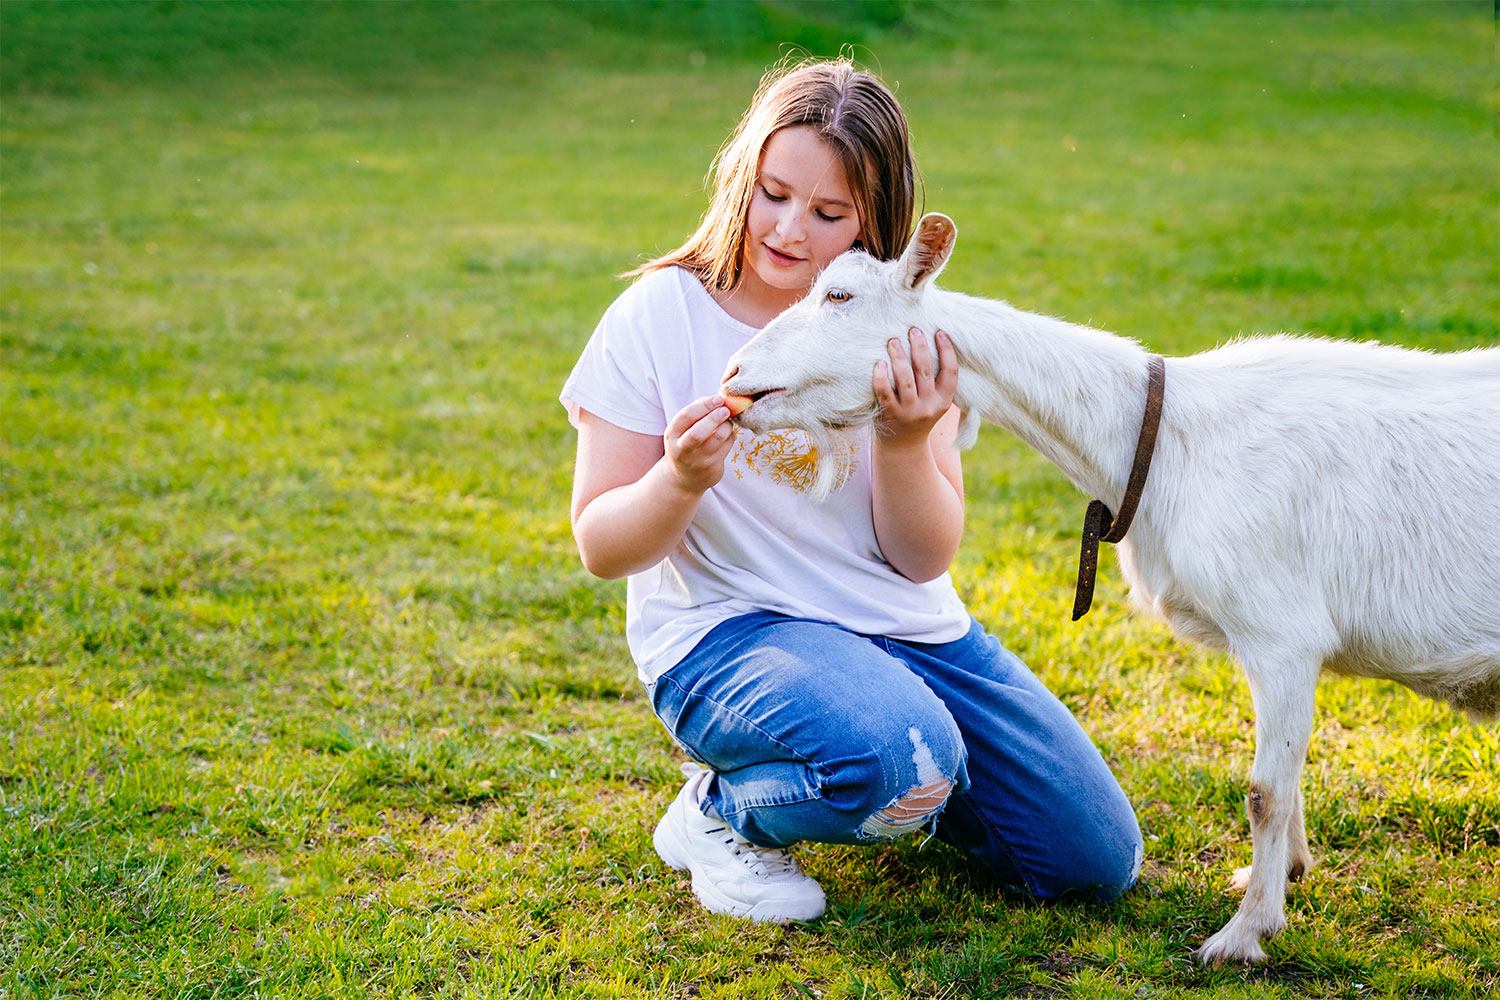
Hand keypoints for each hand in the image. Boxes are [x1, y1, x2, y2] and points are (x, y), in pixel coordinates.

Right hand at [663, 395, 737, 493]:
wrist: (684, 478)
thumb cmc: (686, 444)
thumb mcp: (682, 429)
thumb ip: (696, 412)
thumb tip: (717, 399)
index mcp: (672, 435)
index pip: (686, 416)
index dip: (704, 405)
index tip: (718, 399)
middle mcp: (682, 450)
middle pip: (699, 432)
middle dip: (715, 417)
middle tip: (726, 409)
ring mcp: (697, 461)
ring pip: (718, 439)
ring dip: (727, 426)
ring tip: (727, 421)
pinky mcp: (712, 469)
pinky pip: (727, 447)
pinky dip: (730, 436)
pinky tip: (727, 435)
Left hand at [873, 327, 957, 444]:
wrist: (903, 447)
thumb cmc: (919, 416)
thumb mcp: (935, 402)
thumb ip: (936, 381)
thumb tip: (933, 343)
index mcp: (944, 400)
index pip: (951, 372)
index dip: (947, 351)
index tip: (940, 332)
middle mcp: (928, 406)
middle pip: (925, 371)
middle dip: (920, 347)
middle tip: (913, 330)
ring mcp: (909, 411)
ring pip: (905, 379)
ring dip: (899, 357)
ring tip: (893, 341)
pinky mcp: (890, 414)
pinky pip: (884, 392)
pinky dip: (881, 377)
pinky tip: (879, 363)